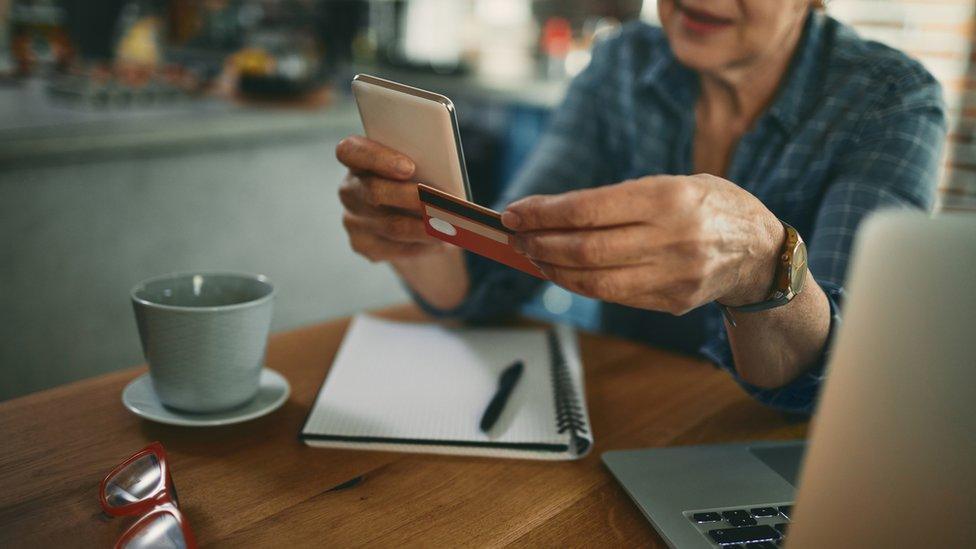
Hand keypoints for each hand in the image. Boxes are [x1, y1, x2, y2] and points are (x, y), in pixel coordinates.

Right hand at [336, 136, 446, 261]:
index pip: (350, 151)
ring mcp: (352, 219)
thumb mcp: (417, 165)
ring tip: (454, 229)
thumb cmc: (415, 179)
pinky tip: (442, 243)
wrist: (408, 216)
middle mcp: (349, 189)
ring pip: (390, 226)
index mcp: (356, 157)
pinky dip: (422, 246)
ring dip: (426, 228)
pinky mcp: (361, 244)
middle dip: (413, 199)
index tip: (409, 167)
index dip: (377, 159)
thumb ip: (422, 165)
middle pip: (375, 192)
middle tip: (444, 205)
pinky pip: (393, 249)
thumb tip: (447, 181)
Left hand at [501, 174, 784, 314]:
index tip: (516, 211)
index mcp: (669, 198)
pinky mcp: (671, 302)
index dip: (544, 213)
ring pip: (594, 280)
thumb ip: (620, 199)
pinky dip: (578, 285)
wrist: (761, 253)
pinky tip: (560, 272)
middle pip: (585, 248)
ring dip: (552, 269)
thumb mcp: (675, 183)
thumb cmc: (709, 207)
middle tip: (515, 235)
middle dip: (540, 242)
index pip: (589, 209)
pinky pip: (612, 295)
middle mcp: (672, 238)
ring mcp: (672, 275)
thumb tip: (554, 215)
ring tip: (531, 254)